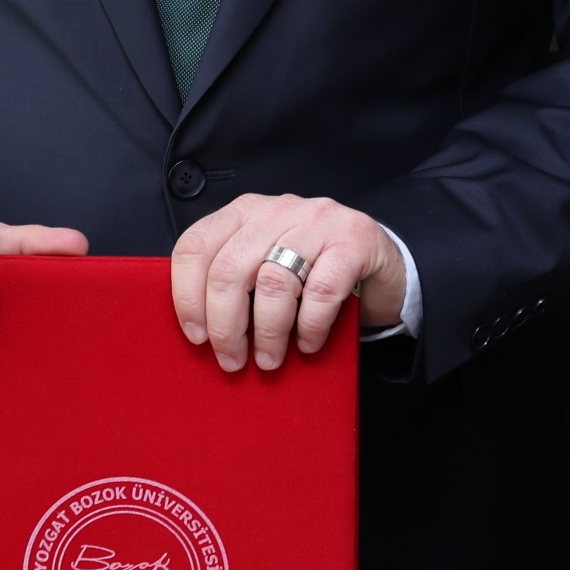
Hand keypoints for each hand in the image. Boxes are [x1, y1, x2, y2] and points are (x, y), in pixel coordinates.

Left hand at [170, 194, 408, 372]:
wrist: (382, 264)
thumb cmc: (314, 271)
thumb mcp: (266, 265)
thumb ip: (234, 282)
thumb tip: (199, 332)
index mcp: (245, 212)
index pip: (195, 246)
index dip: (186, 296)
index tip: (195, 336)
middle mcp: (278, 209)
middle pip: (229, 269)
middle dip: (225, 326)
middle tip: (232, 360)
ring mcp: (318, 220)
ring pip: (272, 282)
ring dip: (267, 333)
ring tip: (270, 360)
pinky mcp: (354, 240)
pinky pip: (322, 291)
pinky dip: (310, 326)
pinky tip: (308, 344)